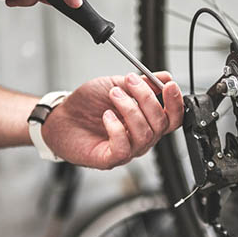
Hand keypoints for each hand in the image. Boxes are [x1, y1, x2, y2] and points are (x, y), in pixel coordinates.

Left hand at [43, 72, 183, 169]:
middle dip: (147, 98)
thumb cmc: (87, 104)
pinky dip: (116, 128)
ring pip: (144, 134)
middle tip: (130, 81)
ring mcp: (128, 149)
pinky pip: (124, 148)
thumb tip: (164, 77)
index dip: (175, 103)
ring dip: (130, 109)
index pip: (173, 117)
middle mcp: (140, 137)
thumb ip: (140, 82)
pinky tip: (106, 116)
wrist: (61, 116)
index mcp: (146, 120)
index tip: (168, 85)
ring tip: (113, 94)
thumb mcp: (116, 85)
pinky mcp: (111, 159)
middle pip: (160, 124)